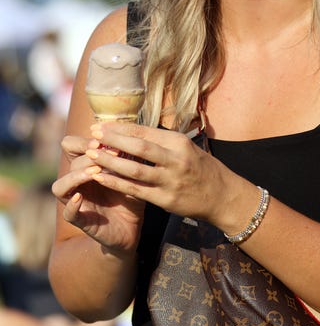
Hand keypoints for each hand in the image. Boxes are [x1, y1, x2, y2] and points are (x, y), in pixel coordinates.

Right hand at [52, 134, 144, 253]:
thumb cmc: (130, 196)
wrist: (132, 228)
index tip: (102, 138)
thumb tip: (132, 135)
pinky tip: (80, 198)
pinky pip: (68, 213)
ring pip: (60, 187)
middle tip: (107, 153)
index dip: (83, 141)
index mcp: (86, 168)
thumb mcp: (131, 174)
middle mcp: (78, 183)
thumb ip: (128, 158)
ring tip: (95, 172)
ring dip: (76, 176)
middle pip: (71, 163)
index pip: (71, 147)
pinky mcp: (81, 221)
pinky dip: (71, 205)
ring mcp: (77, 202)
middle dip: (89, 156)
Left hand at [84, 122, 237, 224]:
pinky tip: (101, 177)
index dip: (121, 128)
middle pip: (139, 147)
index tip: (102, 125)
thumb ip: (161, 141)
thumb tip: (131, 132)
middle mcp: (176, 159)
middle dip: (113, 140)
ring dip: (111, 162)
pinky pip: (136, 190)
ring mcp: (171, 181)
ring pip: (135, 170)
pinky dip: (116, 183)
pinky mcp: (166, 199)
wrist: (222, 196)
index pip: (145, 131)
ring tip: (91, 155)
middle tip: (92, 135)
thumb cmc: (200, 167)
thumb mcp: (185, 147)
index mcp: (179, 142)